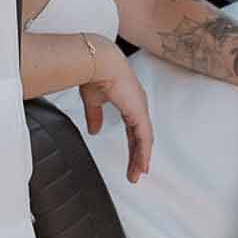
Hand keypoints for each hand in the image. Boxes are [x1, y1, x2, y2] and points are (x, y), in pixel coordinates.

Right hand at [81, 39, 152, 182]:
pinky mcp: (139, 113)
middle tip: (135, 172)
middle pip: (141, 137)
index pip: (133, 129)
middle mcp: (137, 106)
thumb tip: (94, 130)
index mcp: (128, 102)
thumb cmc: (94, 73)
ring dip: (141, 158)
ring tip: (138, 174)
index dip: (133, 144)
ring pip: (144, 140)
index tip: (132, 157)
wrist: (97, 62)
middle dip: (138, 156)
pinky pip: (144, 138)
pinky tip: (142, 165)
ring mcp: (140, 109)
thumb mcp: (93, 101)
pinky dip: (144, 153)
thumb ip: (95, 116)